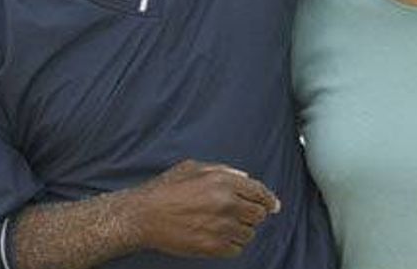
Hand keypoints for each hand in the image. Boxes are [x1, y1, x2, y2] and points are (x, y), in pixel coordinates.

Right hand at [131, 160, 280, 258]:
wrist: (143, 216)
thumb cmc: (165, 190)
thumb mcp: (194, 168)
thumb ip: (224, 171)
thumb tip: (246, 179)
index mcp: (224, 182)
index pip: (260, 193)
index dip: (269, 200)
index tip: (273, 206)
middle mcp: (227, 204)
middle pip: (259, 214)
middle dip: (252, 214)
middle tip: (239, 214)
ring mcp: (221, 227)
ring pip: (249, 233)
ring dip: (241, 230)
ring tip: (223, 225)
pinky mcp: (212, 247)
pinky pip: (237, 249)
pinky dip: (232, 245)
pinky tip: (219, 237)